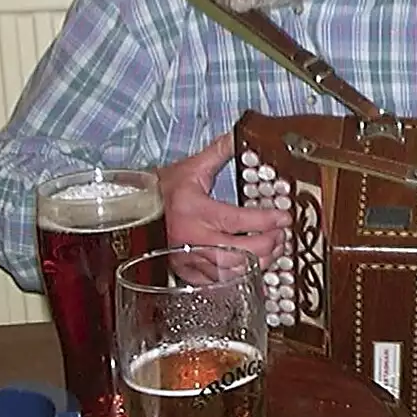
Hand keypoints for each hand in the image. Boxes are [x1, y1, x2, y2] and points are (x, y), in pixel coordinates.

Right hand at [157, 133, 288, 270]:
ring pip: (231, 272)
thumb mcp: (191, 167)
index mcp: (195, 210)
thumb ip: (219, 151)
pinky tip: (251, 266)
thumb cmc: (162, 190)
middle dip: (268, 245)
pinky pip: (216, 282)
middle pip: (239, 252)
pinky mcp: (185, 272)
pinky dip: (238, 277)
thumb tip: (239, 133)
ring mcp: (188, 259)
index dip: (266, 220)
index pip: (239, 219)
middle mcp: (192, 238)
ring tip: (273, 250)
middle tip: (282, 236)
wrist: (132, 210)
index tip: (285, 217)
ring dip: (258, 263)